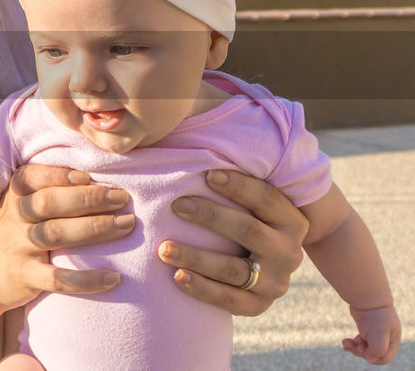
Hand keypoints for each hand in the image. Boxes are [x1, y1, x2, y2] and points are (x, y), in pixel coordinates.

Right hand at [0, 163, 132, 317]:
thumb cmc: (12, 236)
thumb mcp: (16, 208)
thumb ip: (44, 191)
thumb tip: (96, 174)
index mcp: (13, 197)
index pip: (31, 178)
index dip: (58, 175)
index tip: (88, 175)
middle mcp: (13, 219)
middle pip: (48, 203)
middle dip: (88, 198)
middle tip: (122, 197)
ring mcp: (17, 248)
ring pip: (55, 234)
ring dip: (94, 228)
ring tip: (126, 224)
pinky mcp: (25, 277)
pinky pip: (57, 278)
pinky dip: (86, 279)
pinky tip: (113, 277)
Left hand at [158, 169, 309, 315]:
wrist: (264, 271)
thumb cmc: (242, 222)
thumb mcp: (249, 205)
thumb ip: (230, 184)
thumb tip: (188, 150)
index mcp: (291, 220)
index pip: (267, 197)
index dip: (238, 185)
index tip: (206, 174)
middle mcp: (290, 251)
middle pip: (248, 231)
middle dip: (210, 216)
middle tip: (176, 205)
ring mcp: (277, 282)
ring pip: (234, 269)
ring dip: (196, 257)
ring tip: (164, 248)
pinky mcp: (260, 306)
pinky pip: (231, 301)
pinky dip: (203, 289)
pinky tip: (177, 276)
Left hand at [345, 305, 400, 364]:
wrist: (367, 296)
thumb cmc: (375, 315)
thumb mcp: (379, 334)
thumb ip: (378, 349)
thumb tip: (370, 358)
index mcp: (392, 341)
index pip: (384, 358)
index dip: (373, 358)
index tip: (363, 349)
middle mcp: (385, 339)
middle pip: (373, 354)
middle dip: (361, 351)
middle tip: (352, 343)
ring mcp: (375, 334)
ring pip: (365, 349)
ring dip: (355, 348)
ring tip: (345, 342)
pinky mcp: (366, 330)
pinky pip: (360, 342)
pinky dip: (352, 344)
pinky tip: (346, 342)